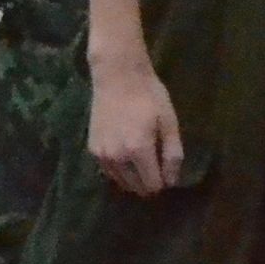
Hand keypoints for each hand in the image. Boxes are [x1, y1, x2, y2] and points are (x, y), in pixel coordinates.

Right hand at [88, 56, 183, 196]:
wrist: (118, 76)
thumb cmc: (149, 96)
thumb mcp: (169, 122)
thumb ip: (172, 153)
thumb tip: (172, 180)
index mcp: (138, 150)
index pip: (152, 185)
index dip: (163, 182)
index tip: (168, 170)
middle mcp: (116, 158)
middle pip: (135, 187)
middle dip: (149, 182)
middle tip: (157, 164)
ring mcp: (101, 154)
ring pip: (121, 182)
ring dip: (133, 178)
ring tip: (143, 158)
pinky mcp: (92, 149)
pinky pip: (109, 171)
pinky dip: (120, 170)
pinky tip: (128, 154)